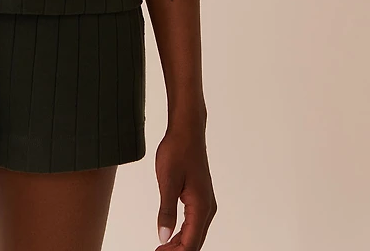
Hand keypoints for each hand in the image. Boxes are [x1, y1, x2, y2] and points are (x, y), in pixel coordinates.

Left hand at [154, 117, 216, 248]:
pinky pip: (194, 222)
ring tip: (162, 248)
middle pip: (195, 241)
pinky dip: (183, 232)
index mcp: (201, 206)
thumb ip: (166, 212)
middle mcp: (207, 207)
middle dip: (178, 250)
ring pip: (195, 233)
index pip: (190, 243)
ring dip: (180, 243)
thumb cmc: (178, 151)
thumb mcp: (167, 182)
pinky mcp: (200, 196)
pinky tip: (171, 234)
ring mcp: (206, 202)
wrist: (187, 131)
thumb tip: (163, 237)